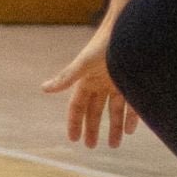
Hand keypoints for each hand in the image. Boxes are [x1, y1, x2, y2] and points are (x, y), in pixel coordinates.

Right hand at [42, 23, 137, 148]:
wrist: (129, 29)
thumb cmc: (104, 43)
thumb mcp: (85, 62)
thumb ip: (67, 77)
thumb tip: (44, 88)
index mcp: (86, 80)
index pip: (77, 106)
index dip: (74, 122)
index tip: (73, 139)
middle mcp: (101, 84)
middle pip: (95, 111)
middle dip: (93, 128)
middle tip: (91, 146)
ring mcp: (118, 84)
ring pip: (115, 111)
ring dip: (115, 127)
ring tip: (115, 145)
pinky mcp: (133, 83)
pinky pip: (132, 105)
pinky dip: (131, 118)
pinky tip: (130, 131)